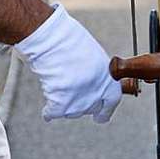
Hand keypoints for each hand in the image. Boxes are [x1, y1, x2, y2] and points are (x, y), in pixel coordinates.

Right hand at [14, 4, 121, 122]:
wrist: (54, 41)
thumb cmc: (72, 42)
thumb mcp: (94, 58)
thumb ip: (96, 75)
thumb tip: (90, 84)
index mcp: (109, 82)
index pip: (111, 103)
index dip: (105, 110)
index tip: (101, 116)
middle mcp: (97, 95)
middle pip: (90, 108)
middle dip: (82, 102)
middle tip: (73, 90)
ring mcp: (79, 102)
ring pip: (72, 112)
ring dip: (66, 104)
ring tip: (60, 85)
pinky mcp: (61, 105)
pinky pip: (53, 113)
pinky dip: (49, 111)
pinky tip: (48, 106)